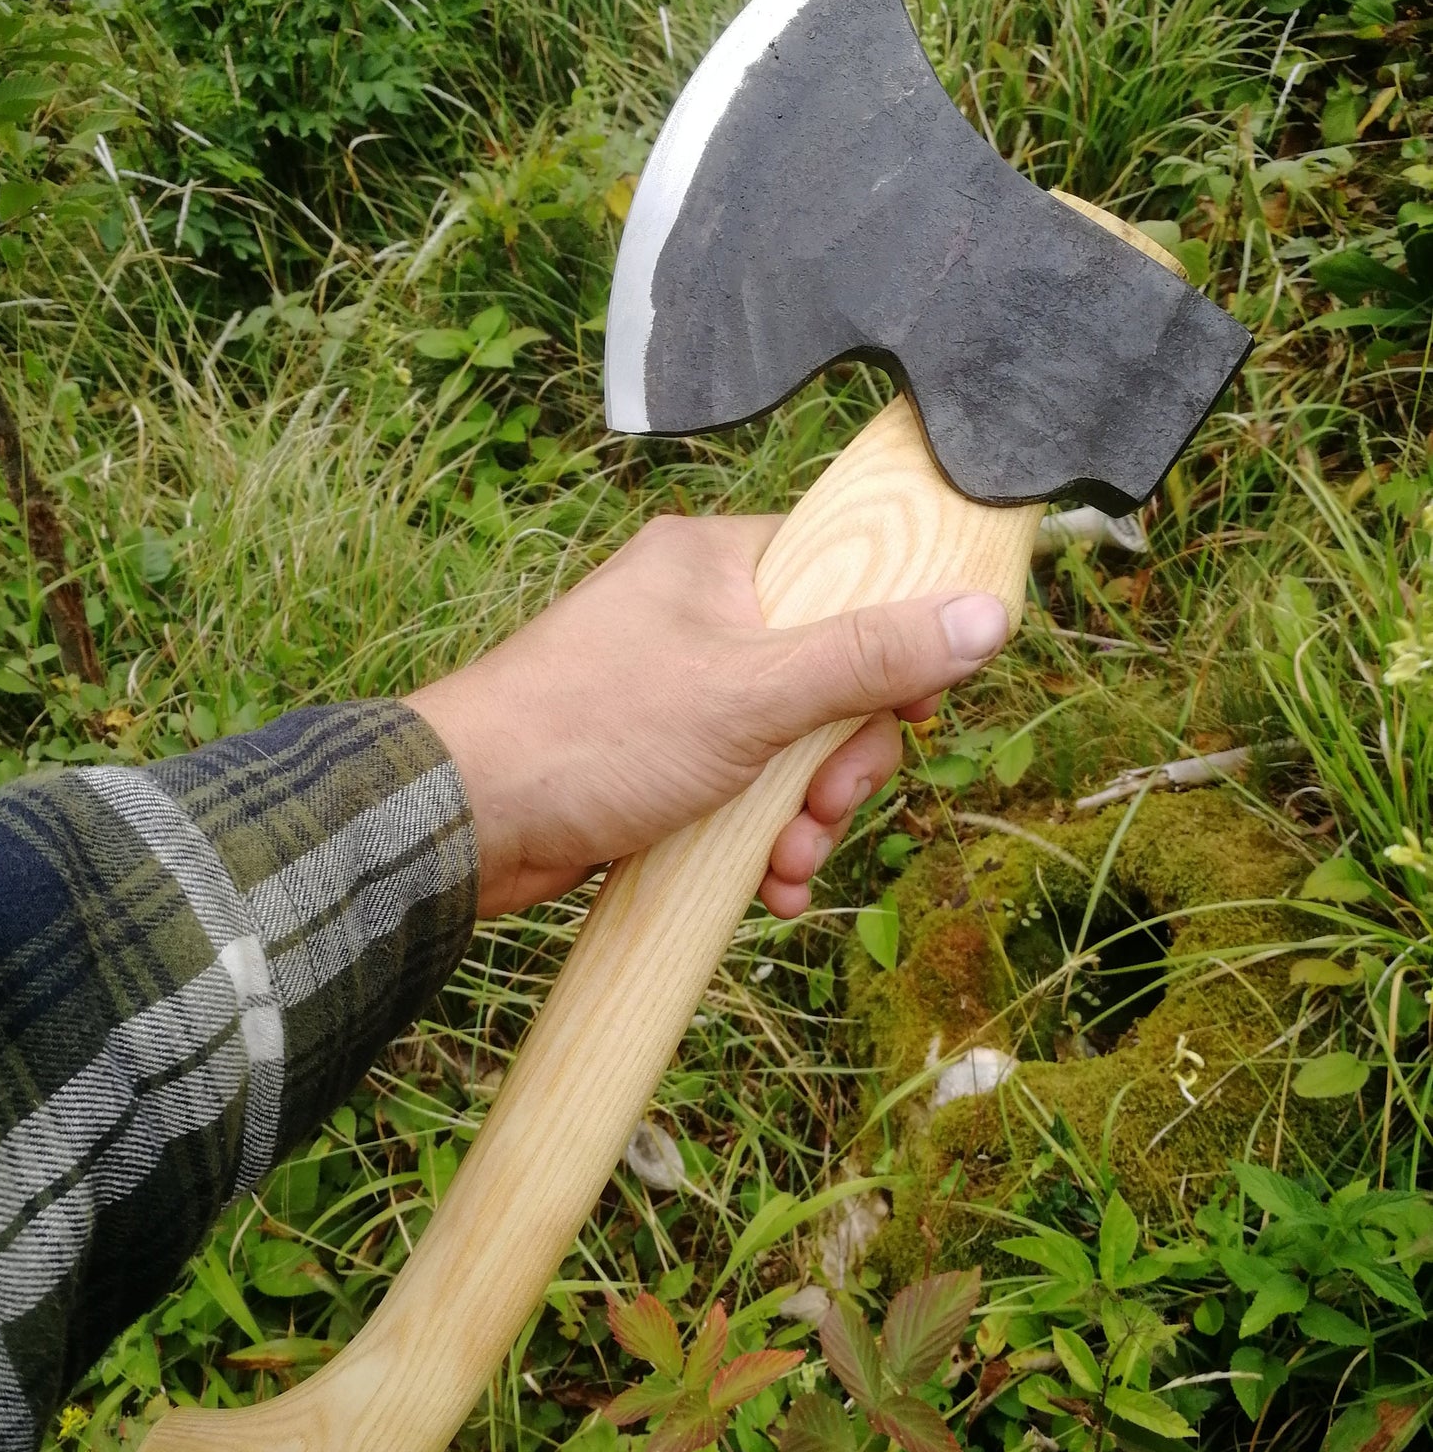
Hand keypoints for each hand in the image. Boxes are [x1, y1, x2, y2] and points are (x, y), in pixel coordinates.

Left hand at [405, 514, 1007, 918]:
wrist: (467, 820)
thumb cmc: (594, 733)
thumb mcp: (754, 694)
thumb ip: (870, 659)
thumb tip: (985, 617)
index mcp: (716, 563)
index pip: (843, 575)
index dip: (892, 646)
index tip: (915, 709)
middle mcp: (697, 616)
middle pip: (828, 677)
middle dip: (841, 764)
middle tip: (825, 808)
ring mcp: (675, 692)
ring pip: (789, 747)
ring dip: (805, 816)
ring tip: (788, 864)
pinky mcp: (658, 760)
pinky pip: (741, 791)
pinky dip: (761, 839)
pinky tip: (768, 889)